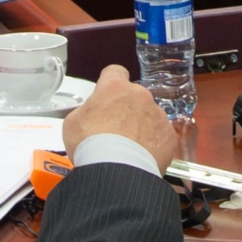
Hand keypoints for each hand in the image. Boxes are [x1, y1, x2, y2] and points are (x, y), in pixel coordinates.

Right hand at [64, 63, 178, 164]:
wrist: (115, 170)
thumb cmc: (90, 144)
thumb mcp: (73, 122)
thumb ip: (86, 110)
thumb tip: (92, 114)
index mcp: (115, 87)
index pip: (115, 72)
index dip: (110, 82)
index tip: (107, 94)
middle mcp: (140, 96)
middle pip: (134, 96)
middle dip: (126, 109)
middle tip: (114, 130)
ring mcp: (157, 114)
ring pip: (149, 116)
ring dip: (140, 126)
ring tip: (127, 148)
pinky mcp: (169, 135)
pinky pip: (160, 135)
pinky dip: (152, 143)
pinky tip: (140, 156)